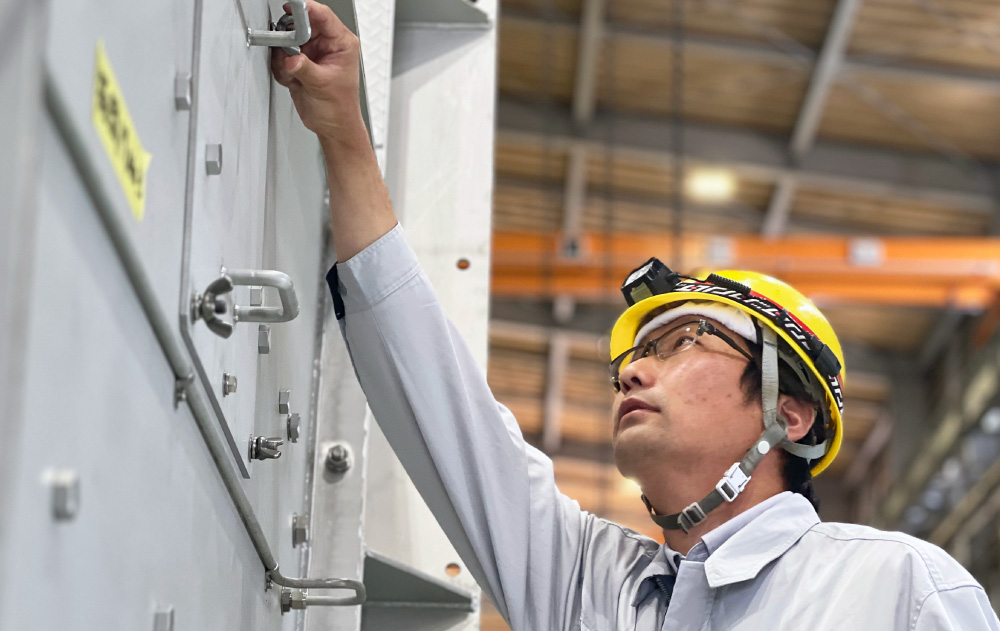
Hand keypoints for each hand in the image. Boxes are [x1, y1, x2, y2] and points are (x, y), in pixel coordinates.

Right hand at [271, 1, 366, 147]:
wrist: (332, 126)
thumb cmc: (339, 107)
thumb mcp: (322, 85)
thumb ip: (304, 68)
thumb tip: (291, 58)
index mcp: (341, 43)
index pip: (323, 15)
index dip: (305, 9)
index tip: (290, 8)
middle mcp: (326, 44)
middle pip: (299, 25)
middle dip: (289, 40)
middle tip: (289, 54)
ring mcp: (311, 53)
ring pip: (286, 41)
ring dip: (284, 58)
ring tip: (294, 74)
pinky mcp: (299, 62)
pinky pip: (280, 57)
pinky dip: (282, 69)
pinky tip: (293, 81)